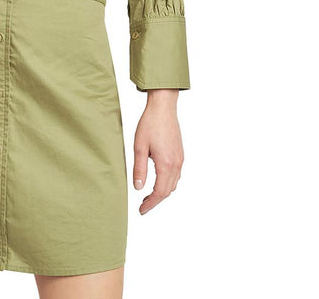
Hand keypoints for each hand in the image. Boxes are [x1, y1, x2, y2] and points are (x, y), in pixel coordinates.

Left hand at [132, 89, 183, 214]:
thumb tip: (138, 188)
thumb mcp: (139, 147)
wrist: (163, 108)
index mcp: (166, 164)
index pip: (160, 193)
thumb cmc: (150, 124)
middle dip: (156, 200)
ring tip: (148, 195)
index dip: (151, 204)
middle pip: (168, 191)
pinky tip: (158, 180)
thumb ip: (139, 169)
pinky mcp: (180, 153)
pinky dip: (168, 182)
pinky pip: (176, 174)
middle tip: (143, 205)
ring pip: (173, 183)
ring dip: (162, 192)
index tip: (142, 210)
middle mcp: (176, 164)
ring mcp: (180, 159)